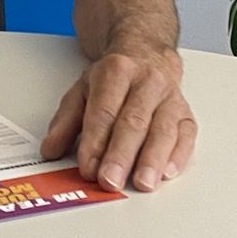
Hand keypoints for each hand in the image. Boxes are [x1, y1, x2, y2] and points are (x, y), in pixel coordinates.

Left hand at [40, 45, 195, 191]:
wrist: (147, 54)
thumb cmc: (115, 77)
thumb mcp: (82, 90)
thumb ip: (65, 122)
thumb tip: (50, 149)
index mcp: (116, 71)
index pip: (104, 110)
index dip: (96, 141)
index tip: (88, 167)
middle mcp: (146, 81)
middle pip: (133, 121)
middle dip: (121, 154)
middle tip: (111, 180)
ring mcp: (170, 97)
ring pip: (163, 129)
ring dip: (152, 159)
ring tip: (142, 183)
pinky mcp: (186, 113)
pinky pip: (186, 135)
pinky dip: (178, 155)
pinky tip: (167, 172)